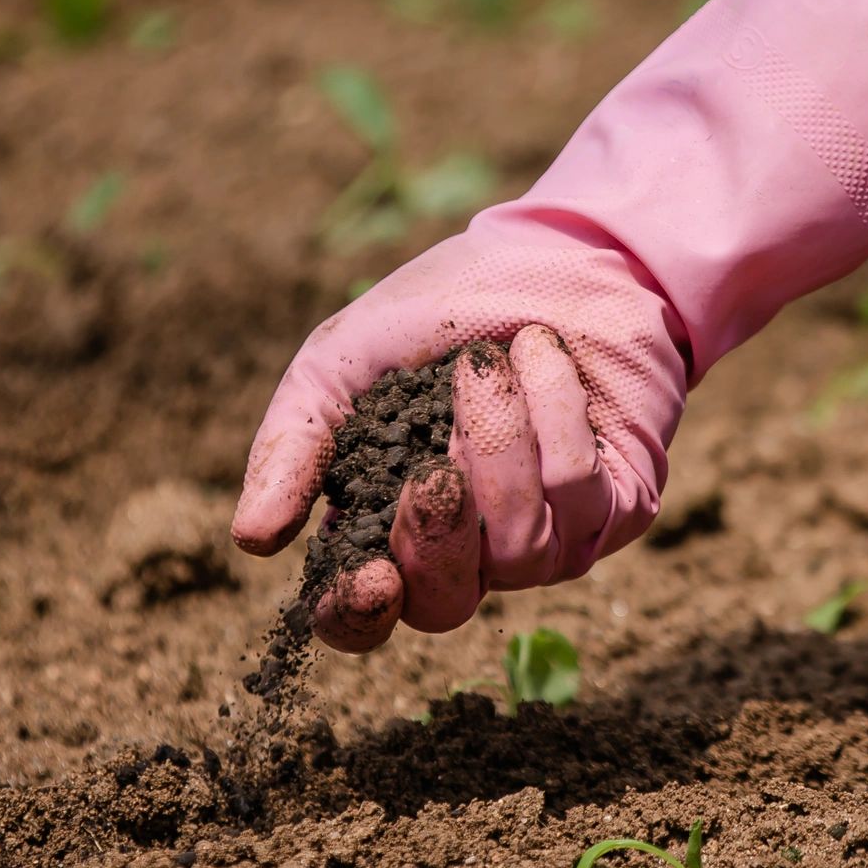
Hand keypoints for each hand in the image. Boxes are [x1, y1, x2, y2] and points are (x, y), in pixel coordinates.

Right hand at [230, 217, 686, 650]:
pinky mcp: (616, 510)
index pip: (362, 616)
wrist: (554, 251)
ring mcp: (546, 539)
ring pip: (519, 549)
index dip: (357, 615)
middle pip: (443, 605)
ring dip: (496, 444)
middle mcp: (467, 551)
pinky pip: (579, 494)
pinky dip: (554, 413)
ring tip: (485, 364)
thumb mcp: (343, 361)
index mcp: (385, 524)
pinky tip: (542, 357)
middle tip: (434, 468)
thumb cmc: (440, 312)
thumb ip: (295, 443)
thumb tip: (252, 538)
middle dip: (435, 537)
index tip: (369, 577)